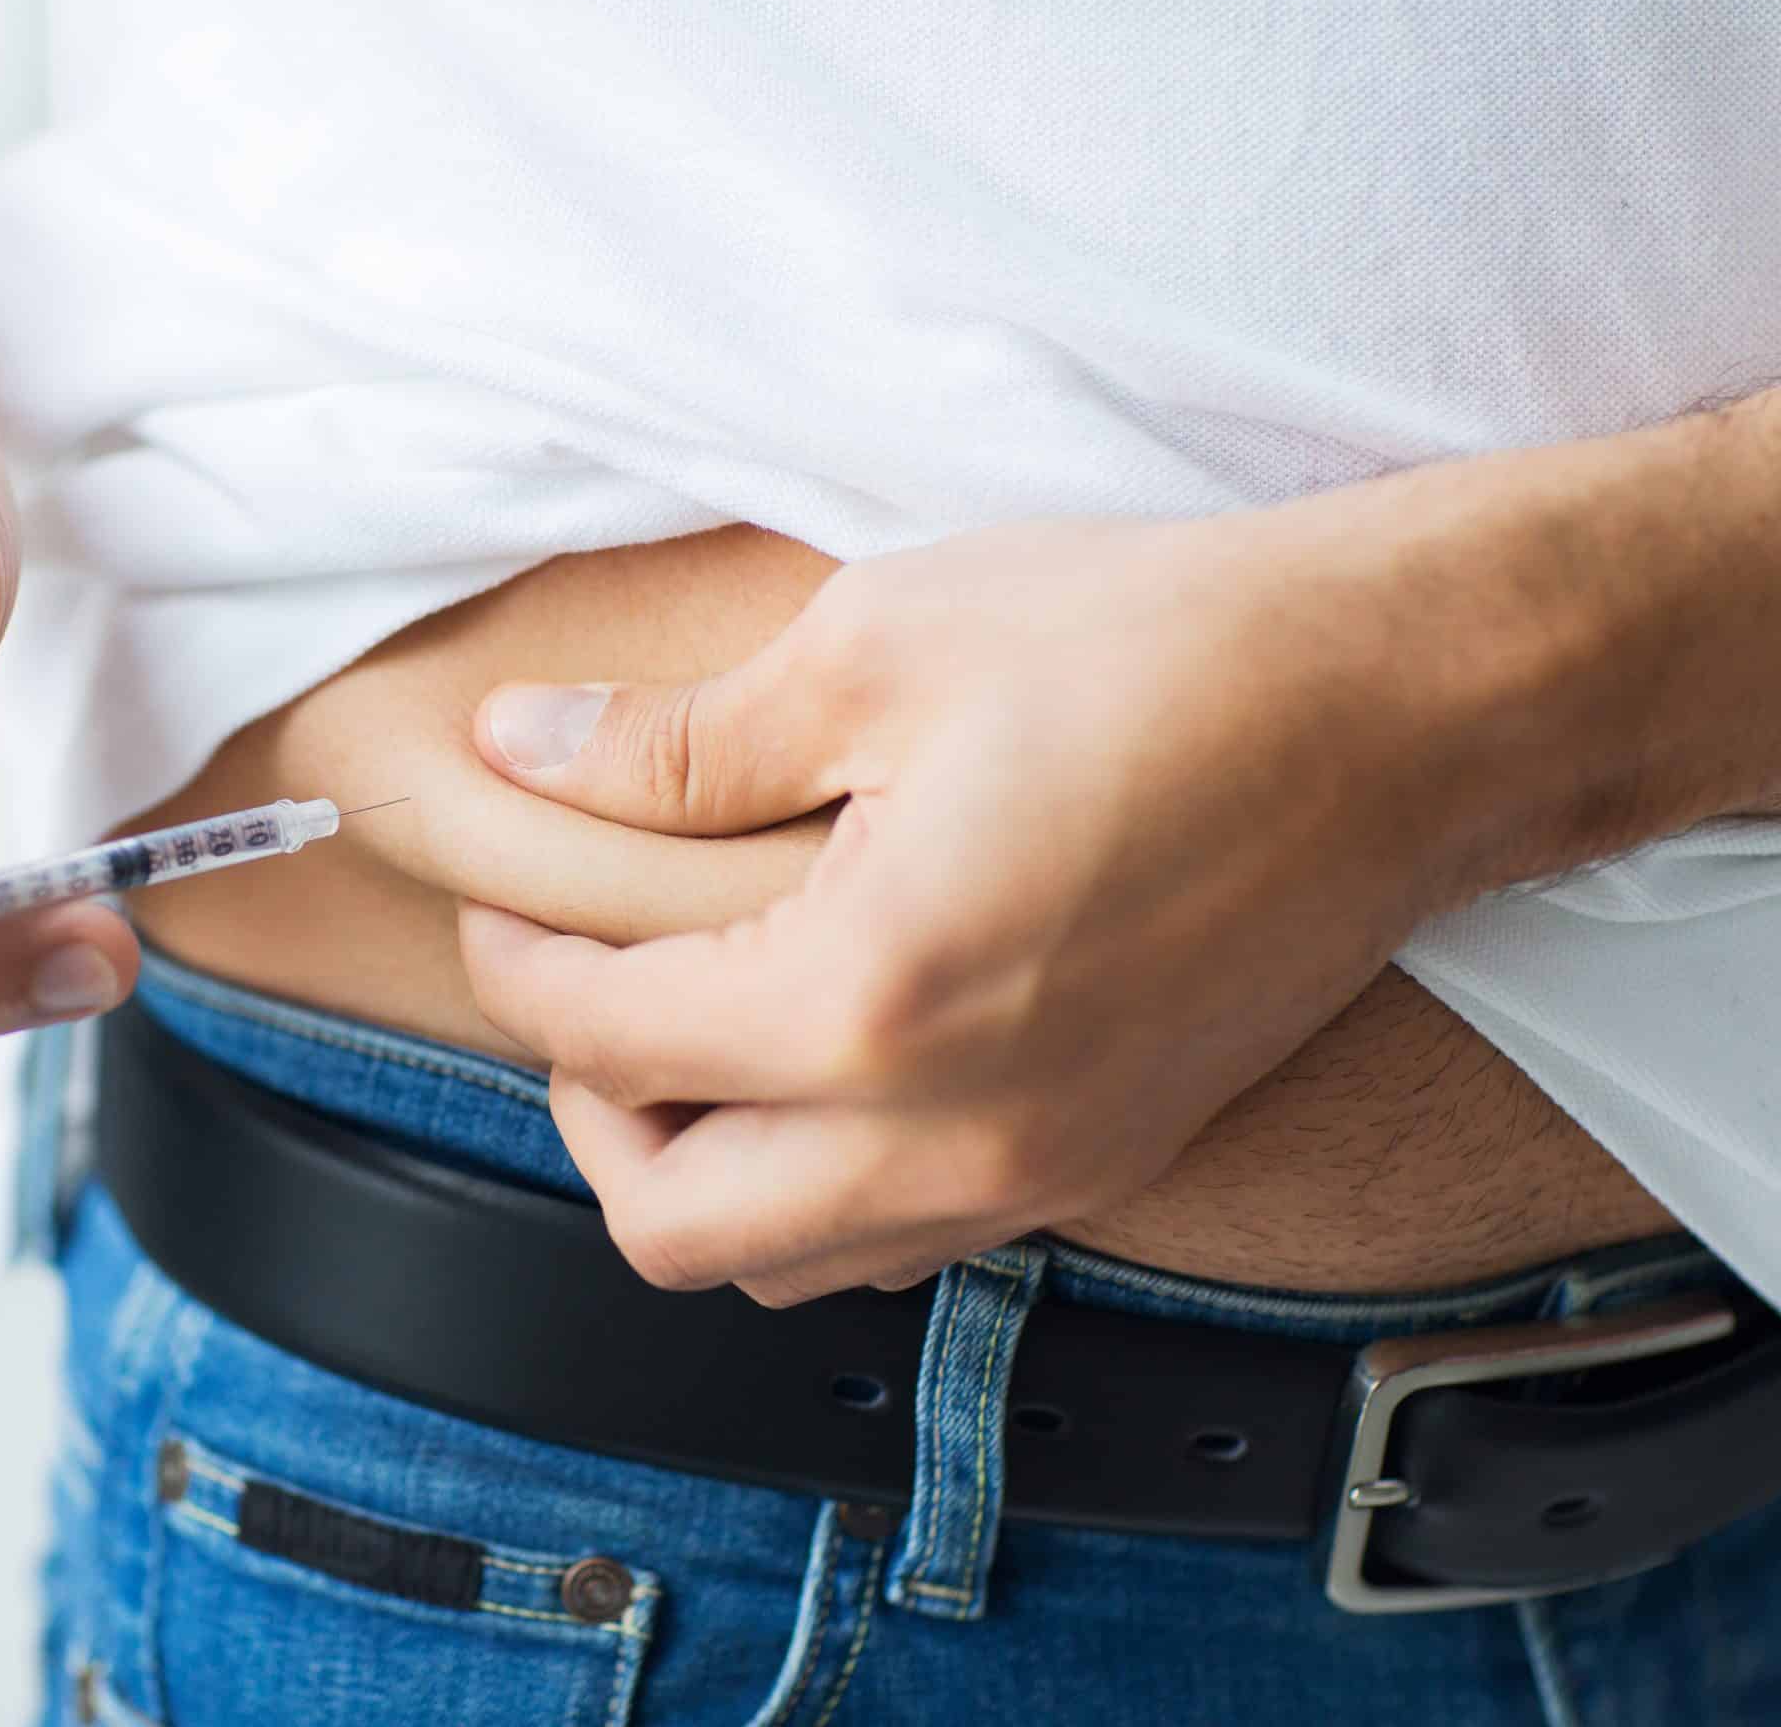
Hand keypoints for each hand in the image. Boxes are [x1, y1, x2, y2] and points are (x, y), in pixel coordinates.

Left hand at [457, 513, 1483, 1305]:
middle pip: (674, 1226)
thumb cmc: (1164, 648)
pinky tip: (821, 1064)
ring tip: (689, 1032)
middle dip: (587, 1114)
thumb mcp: (877, 647)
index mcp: (869, 1002)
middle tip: (579, 989)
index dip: (517, 970)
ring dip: (699, 1173)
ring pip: (789, 1268)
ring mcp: (1039, 1173)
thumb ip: (674, 740)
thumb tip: (522, 748)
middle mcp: (950, 1135)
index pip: (611, 1041)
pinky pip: (902, 1242)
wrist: (1412, 703)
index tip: (501, 905)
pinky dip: (815, 1189)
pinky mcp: (1104, 1166)